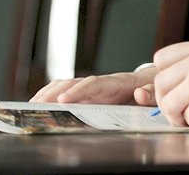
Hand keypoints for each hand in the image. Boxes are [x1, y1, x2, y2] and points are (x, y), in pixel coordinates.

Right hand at [30, 66, 158, 104]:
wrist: (153, 82)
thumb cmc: (153, 89)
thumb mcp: (156, 93)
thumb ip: (149, 94)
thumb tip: (139, 94)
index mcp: (116, 82)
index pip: (93, 84)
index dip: (78, 91)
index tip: (64, 101)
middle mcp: (101, 82)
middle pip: (73, 83)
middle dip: (54, 93)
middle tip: (37, 105)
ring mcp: (93, 88)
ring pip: (66, 86)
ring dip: (48, 94)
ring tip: (32, 106)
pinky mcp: (89, 94)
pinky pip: (66, 91)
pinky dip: (51, 96)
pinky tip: (40, 105)